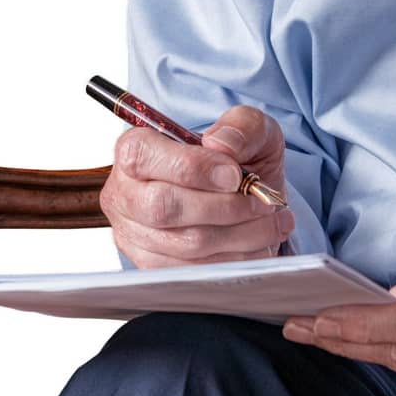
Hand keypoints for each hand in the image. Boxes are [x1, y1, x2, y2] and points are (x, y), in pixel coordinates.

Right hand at [100, 105, 294, 268]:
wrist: (240, 193)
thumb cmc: (235, 157)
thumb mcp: (247, 127)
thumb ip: (240, 125)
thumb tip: (221, 144)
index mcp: (135, 149)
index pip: (142, 156)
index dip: (191, 167)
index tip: (234, 174)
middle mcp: (125, 194)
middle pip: (163, 207)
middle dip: (223, 206)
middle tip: (261, 200)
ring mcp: (135, 235)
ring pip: (186, 242)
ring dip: (239, 233)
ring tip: (270, 218)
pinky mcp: (153, 266)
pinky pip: (196, 269)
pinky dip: (236, 256)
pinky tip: (258, 238)